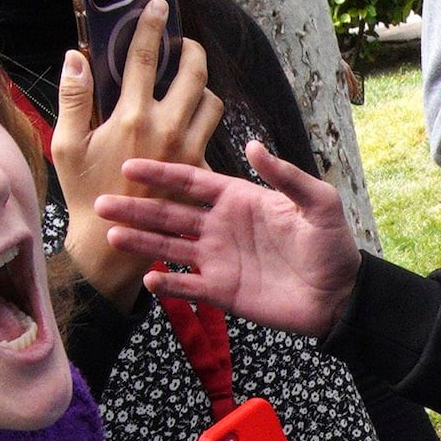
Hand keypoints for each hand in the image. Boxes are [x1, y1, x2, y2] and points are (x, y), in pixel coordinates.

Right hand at [52, 1, 223, 302]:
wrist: (112, 243)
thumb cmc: (84, 193)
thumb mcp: (65, 144)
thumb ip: (73, 96)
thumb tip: (74, 55)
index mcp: (130, 115)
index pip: (144, 55)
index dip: (149, 24)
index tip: (156, 5)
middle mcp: (166, 127)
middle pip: (193, 70)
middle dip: (190, 49)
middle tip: (180, 44)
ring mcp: (188, 147)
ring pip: (210, 100)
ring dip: (199, 85)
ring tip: (184, 82)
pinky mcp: (200, 167)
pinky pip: (211, 132)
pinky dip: (201, 119)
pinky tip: (187, 120)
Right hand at [93, 149, 361, 336]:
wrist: (339, 295)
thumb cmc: (332, 245)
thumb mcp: (317, 204)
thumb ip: (286, 176)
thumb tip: (253, 145)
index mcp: (237, 198)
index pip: (191, 182)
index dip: (160, 174)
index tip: (128, 166)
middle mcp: (219, 226)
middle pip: (169, 213)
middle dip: (135, 207)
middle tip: (101, 202)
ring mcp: (217, 259)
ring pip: (169, 247)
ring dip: (141, 241)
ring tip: (112, 235)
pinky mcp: (221, 291)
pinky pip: (188, 286)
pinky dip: (168, 284)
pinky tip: (149, 278)